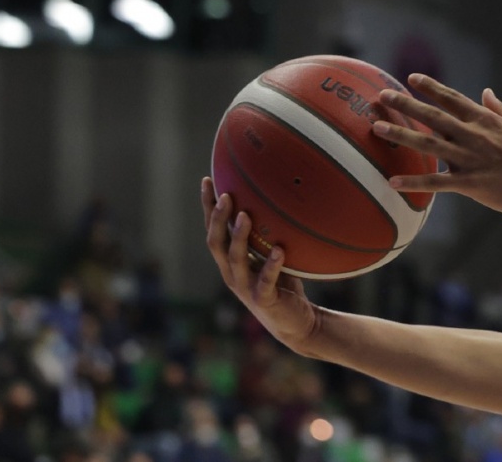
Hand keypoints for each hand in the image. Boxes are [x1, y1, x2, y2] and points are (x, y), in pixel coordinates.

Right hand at [201, 177, 319, 352]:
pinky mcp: (265, 300)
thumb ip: (266, 233)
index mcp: (230, 261)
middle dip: (218, 219)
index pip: (213, 230)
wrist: (294, 322)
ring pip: (236, 261)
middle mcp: (232, 274)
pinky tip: (280, 250)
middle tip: (226, 195)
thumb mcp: (270, 254)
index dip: (207, 207)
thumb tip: (275, 197)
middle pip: (216, 244)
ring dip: (239, 238)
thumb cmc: (281, 283)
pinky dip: (272, 266)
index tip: (207, 181)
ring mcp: (246, 288)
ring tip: (245, 216)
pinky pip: (266, 281)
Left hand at [375, 76, 501, 220]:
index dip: (431, 87)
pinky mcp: (470, 184)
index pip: (452, 98)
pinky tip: (393, 181)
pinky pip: (436, 183)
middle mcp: (474, 136)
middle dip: (405, 105)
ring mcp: (470, 160)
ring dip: (401, 136)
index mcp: (487, 120)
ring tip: (378, 128)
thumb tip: (486, 92)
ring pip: (428, 145)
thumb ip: (501, 109)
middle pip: (433, 116)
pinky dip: (414, 182)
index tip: (411, 78)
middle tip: (382, 97)